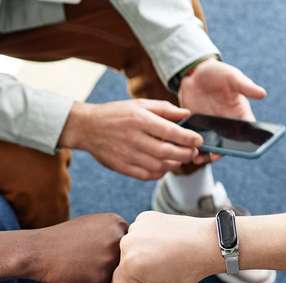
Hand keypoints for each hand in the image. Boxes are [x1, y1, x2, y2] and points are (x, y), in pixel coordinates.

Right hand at [27, 213, 128, 282]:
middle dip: (108, 263)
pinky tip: (77, 275)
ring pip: (115, 277)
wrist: (39, 251)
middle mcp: (119, 243)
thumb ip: (115, 233)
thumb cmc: (65, 237)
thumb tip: (134, 248)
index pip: (127, 244)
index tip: (93, 246)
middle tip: (85, 257)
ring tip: (80, 265)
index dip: (110, 248)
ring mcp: (111, 264)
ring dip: (100, 275)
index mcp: (119, 224)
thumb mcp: (93, 224)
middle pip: (123, 261)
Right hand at [58, 99, 202, 180]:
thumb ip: (165, 109)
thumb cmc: (117, 113)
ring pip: (159, 165)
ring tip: (180, 158)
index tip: (198, 140)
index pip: (170, 131)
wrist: (87, 127)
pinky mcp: (122, 167)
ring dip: (174, 164)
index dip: (188, 138)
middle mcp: (134, 138)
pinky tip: (164, 166)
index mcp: (139, 119)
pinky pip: (147, 175)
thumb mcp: (139, 104)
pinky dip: (160, 173)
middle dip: (185, 153)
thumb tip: (187, 114)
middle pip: (167, 151)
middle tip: (193, 151)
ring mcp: (127, 154)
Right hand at [110, 212, 216, 282]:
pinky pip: (137, 234)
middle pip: (121, 265)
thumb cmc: (186, 272)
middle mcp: (128, 243)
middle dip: (136, 270)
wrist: (207, 243)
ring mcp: (135, 227)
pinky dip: (147, 239)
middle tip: (161, 268)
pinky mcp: (144, 217)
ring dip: (140, 254)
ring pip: (128, 249)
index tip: (153, 281)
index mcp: (130, 265)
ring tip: (164, 254)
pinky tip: (164, 241)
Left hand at [178, 59, 266, 163]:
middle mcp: (226, 124)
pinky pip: (193, 139)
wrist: (195, 72)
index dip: (245, 141)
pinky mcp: (195, 126)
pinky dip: (189, 145)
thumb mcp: (233, 77)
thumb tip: (263, 94)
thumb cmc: (218, 73)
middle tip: (214, 157)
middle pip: (226, 144)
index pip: (245, 131)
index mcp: (239, 114)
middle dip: (221, 152)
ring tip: (196, 157)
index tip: (240, 149)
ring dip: (204, 153)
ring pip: (209, 145)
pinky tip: (183, 148)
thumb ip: (246, 87)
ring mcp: (210, 127)